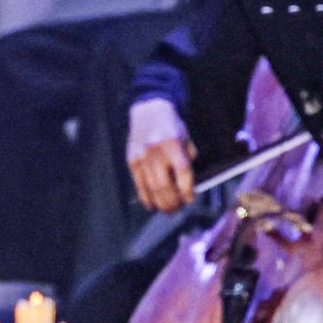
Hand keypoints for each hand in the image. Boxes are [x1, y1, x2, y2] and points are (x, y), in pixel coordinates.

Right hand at [125, 96, 197, 213]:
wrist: (149, 113)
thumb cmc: (172, 128)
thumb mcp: (186, 140)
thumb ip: (187, 161)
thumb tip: (187, 187)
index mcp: (173, 143)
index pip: (182, 172)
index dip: (186, 189)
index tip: (189, 199)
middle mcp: (156, 151)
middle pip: (165, 184)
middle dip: (173, 202)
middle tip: (178, 209)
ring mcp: (142, 156)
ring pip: (151, 187)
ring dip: (161, 203)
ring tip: (168, 210)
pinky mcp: (132, 160)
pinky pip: (139, 184)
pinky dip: (145, 197)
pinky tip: (151, 205)